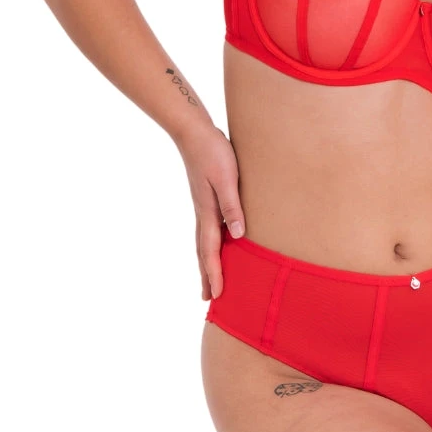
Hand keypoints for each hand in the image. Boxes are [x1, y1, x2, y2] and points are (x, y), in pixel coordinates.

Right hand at [176, 124, 245, 300]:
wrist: (193, 132)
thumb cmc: (212, 152)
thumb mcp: (226, 179)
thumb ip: (232, 206)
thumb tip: (237, 235)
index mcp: (207, 213)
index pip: (209, 251)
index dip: (214, 273)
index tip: (217, 295)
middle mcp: (202, 214)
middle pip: (202, 252)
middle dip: (206, 276)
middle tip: (208, 299)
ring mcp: (203, 207)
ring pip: (203, 242)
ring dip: (206, 263)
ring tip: (209, 279)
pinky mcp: (206, 200)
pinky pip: (208, 230)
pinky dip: (210, 246)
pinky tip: (217, 246)